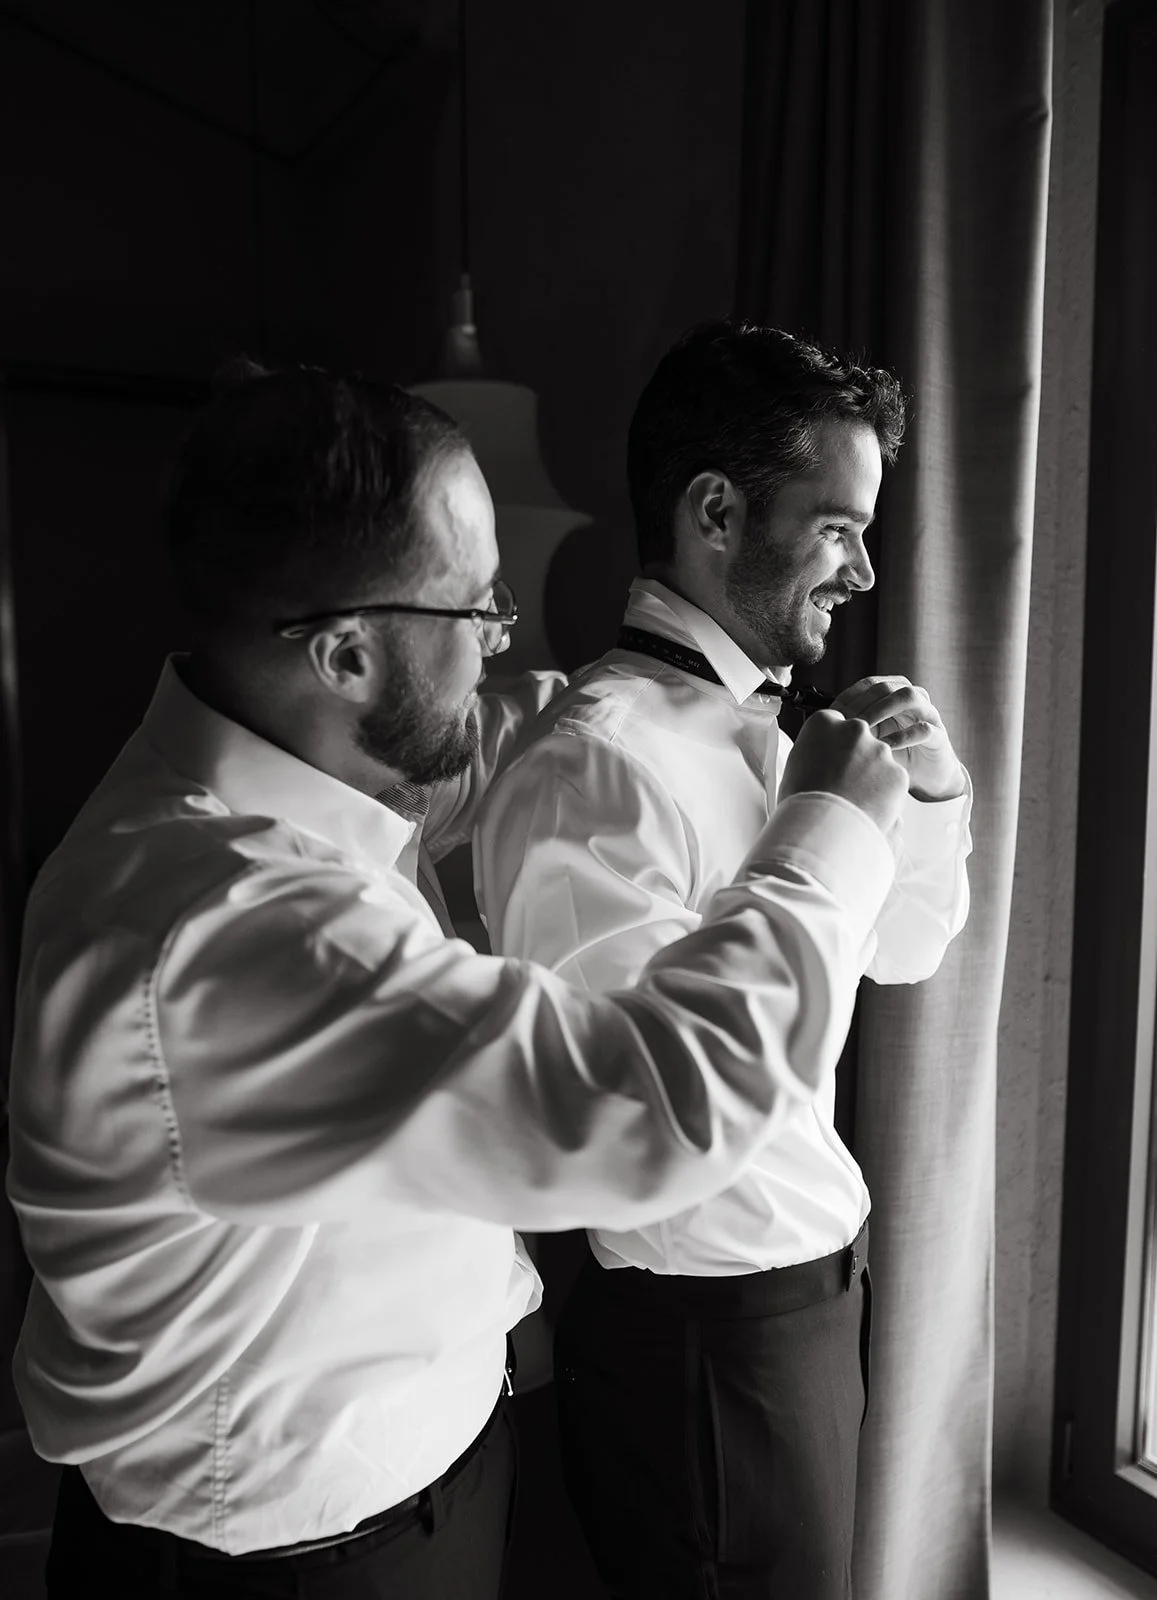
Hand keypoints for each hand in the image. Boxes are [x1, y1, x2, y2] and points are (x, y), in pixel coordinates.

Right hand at [779, 709, 908, 835]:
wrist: (823, 831)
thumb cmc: (801, 804)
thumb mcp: (794, 767)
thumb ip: (812, 754)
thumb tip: (817, 758)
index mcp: (823, 723)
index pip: (834, 724)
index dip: (832, 746)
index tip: (830, 762)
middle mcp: (854, 729)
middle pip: (859, 739)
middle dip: (855, 758)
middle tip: (843, 785)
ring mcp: (880, 750)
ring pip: (879, 761)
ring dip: (871, 777)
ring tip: (854, 802)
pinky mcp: (898, 773)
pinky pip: (893, 781)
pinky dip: (885, 795)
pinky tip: (868, 809)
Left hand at [830, 676, 965, 801]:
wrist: (927, 776)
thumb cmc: (894, 755)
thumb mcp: (868, 739)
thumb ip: (852, 729)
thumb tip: (822, 725)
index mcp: (893, 694)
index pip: (868, 684)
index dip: (849, 697)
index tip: (831, 715)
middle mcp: (912, 698)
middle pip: (886, 686)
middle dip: (862, 703)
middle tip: (845, 722)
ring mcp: (928, 714)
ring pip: (909, 697)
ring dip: (883, 710)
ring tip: (864, 728)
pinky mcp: (939, 734)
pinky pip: (924, 728)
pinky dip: (903, 736)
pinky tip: (885, 747)